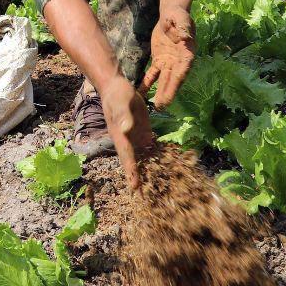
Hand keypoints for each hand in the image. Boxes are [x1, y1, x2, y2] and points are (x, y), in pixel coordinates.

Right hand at [99, 76, 152, 190]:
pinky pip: (152, 148)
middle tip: (149, 198)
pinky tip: (169, 167)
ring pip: (145, 158)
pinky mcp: (145, 133)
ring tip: (160, 189)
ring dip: (151, 171)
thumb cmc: (117, 95)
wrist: (118, 88)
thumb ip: (123, 116)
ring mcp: (137, 139)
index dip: (131, 173)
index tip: (135, 188)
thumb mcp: (120, 103)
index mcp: (121, 138)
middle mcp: (129, 142)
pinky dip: (159, 157)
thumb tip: (125, 129)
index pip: (127, 158)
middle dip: (141, 179)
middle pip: (136, 164)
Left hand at [140, 6, 195, 107]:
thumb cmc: (178, 15)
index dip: (176, 83)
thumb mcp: (181, 19)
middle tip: (161, 106)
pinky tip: (140, 93)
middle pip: (173, 79)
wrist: (171, 13)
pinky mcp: (160, 61)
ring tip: (153, 105)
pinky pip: (153, 74)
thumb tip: (185, 36)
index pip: (182, 70)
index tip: (172, 93)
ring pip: (163, 80)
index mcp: (186, 53)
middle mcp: (179, 62)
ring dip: (158, 92)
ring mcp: (169, 63)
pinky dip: (147, 83)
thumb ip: (183, 27)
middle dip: (167, 93)